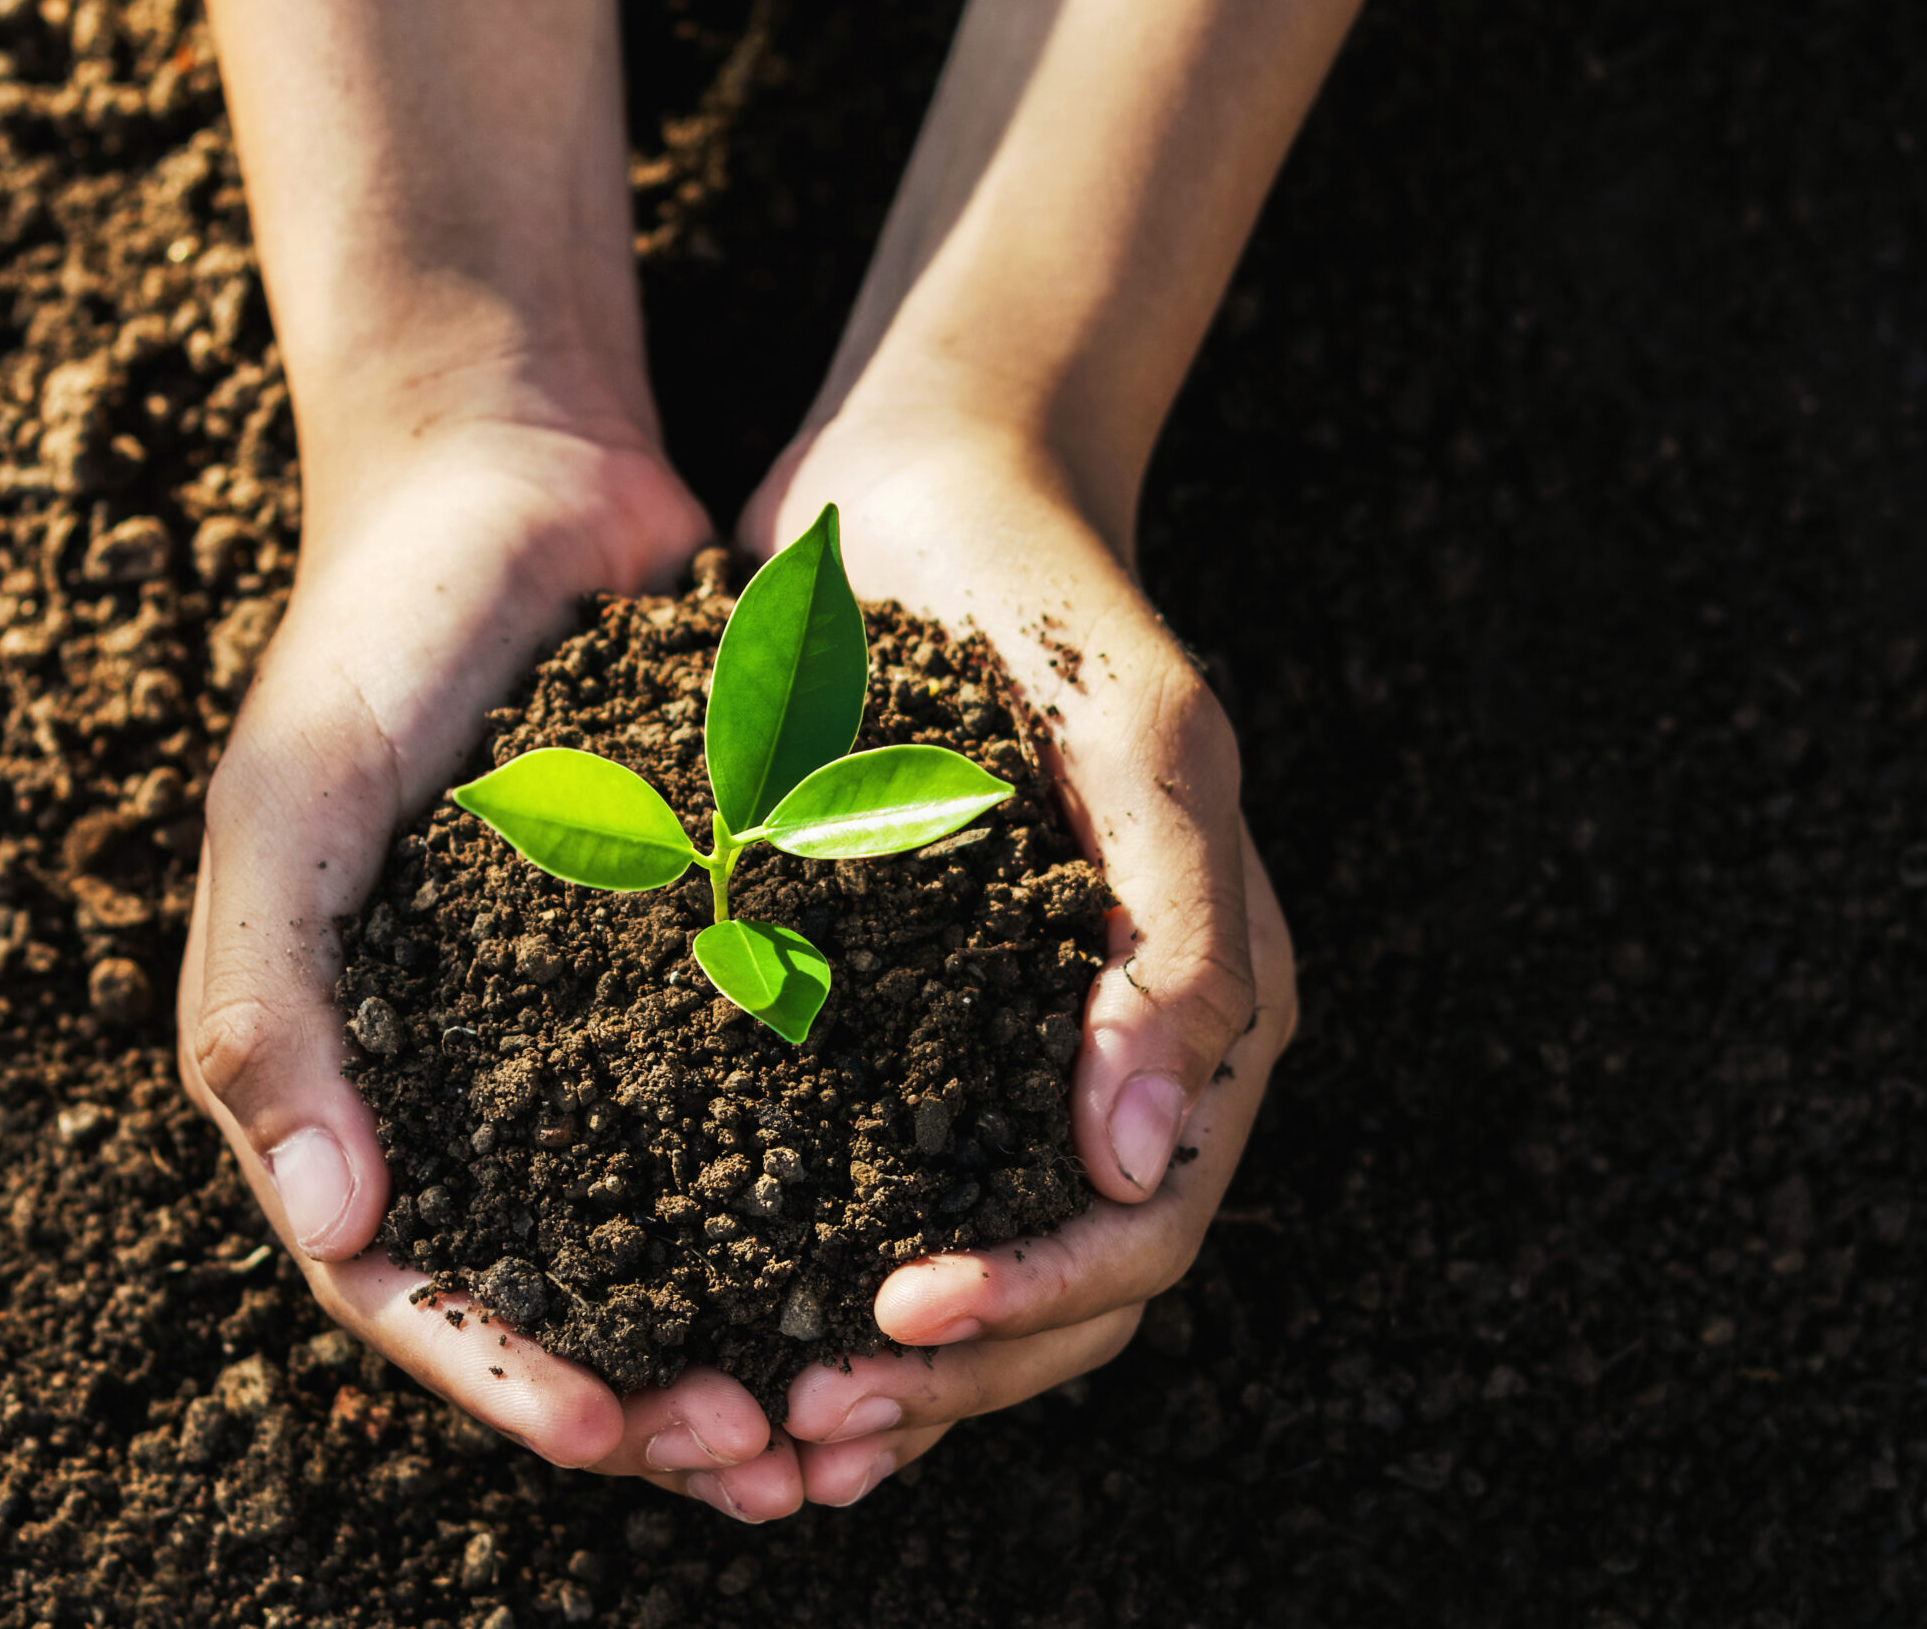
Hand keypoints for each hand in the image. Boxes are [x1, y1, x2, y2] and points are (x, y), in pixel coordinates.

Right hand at [175, 420, 802, 1505]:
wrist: (510, 477)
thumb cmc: (372, 639)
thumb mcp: (289, 808)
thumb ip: (272, 1008)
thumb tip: (341, 1233)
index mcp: (343, 1074)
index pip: (404, 1283)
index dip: (500, 1370)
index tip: (616, 1428)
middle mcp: (463, 1078)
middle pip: (548, 1293)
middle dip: (647, 1392)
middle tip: (770, 1450)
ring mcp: (580, 1032)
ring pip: (662, 1232)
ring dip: (741, 1327)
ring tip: (844, 1398)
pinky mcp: (691, 968)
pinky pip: (750, 1107)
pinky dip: (808, 1192)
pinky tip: (901, 1237)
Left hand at [734, 414, 1297, 1510]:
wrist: (926, 496)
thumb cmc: (1046, 605)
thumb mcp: (1139, 742)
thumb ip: (1177, 939)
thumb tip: (1141, 1160)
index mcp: (1204, 1011)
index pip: (1145, 1226)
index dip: (1035, 1303)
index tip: (891, 1319)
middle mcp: (1115, 1057)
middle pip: (1062, 1294)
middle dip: (941, 1378)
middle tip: (793, 1426)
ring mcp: (1008, 1048)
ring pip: (971, 1269)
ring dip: (878, 1372)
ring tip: (752, 1430)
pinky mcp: (902, 1023)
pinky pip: (875, 1189)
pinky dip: (813, 1274)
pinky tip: (722, 1324)